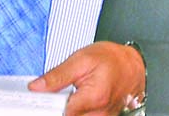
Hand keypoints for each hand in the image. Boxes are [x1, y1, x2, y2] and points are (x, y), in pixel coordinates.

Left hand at [28, 41, 144, 115]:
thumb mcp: (81, 59)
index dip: (48, 105)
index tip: (40, 98)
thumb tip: (36, 87)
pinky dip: (77, 110)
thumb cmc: (111, 59)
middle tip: (57, 91)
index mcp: (94, 97)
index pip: (62, 112)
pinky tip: (77, 98)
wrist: (132, 64)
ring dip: (68, 108)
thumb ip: (57, 76)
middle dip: (57, 106)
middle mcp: (100, 113)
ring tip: (70, 92)